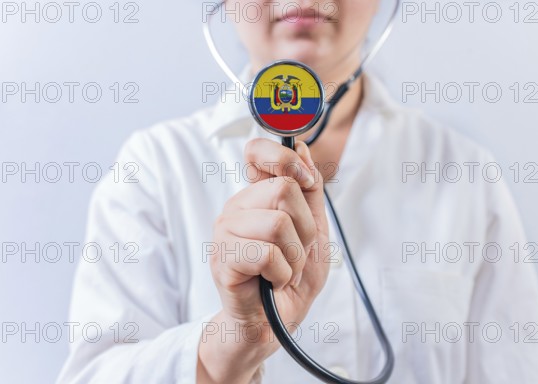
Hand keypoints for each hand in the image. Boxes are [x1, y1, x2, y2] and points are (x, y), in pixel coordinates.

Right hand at [197, 138, 330, 383]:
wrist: (274, 323)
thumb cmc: (290, 277)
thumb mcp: (314, 229)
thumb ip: (310, 190)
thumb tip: (304, 149)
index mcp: (256, 196)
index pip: (257, 151)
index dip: (284, 157)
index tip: (305, 182)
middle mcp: (237, 207)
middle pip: (284, 189)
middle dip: (306, 228)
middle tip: (296, 252)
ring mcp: (226, 232)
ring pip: (278, 223)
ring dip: (295, 255)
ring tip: (284, 270)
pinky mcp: (223, 259)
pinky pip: (267, 253)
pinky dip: (282, 273)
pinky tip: (272, 281)